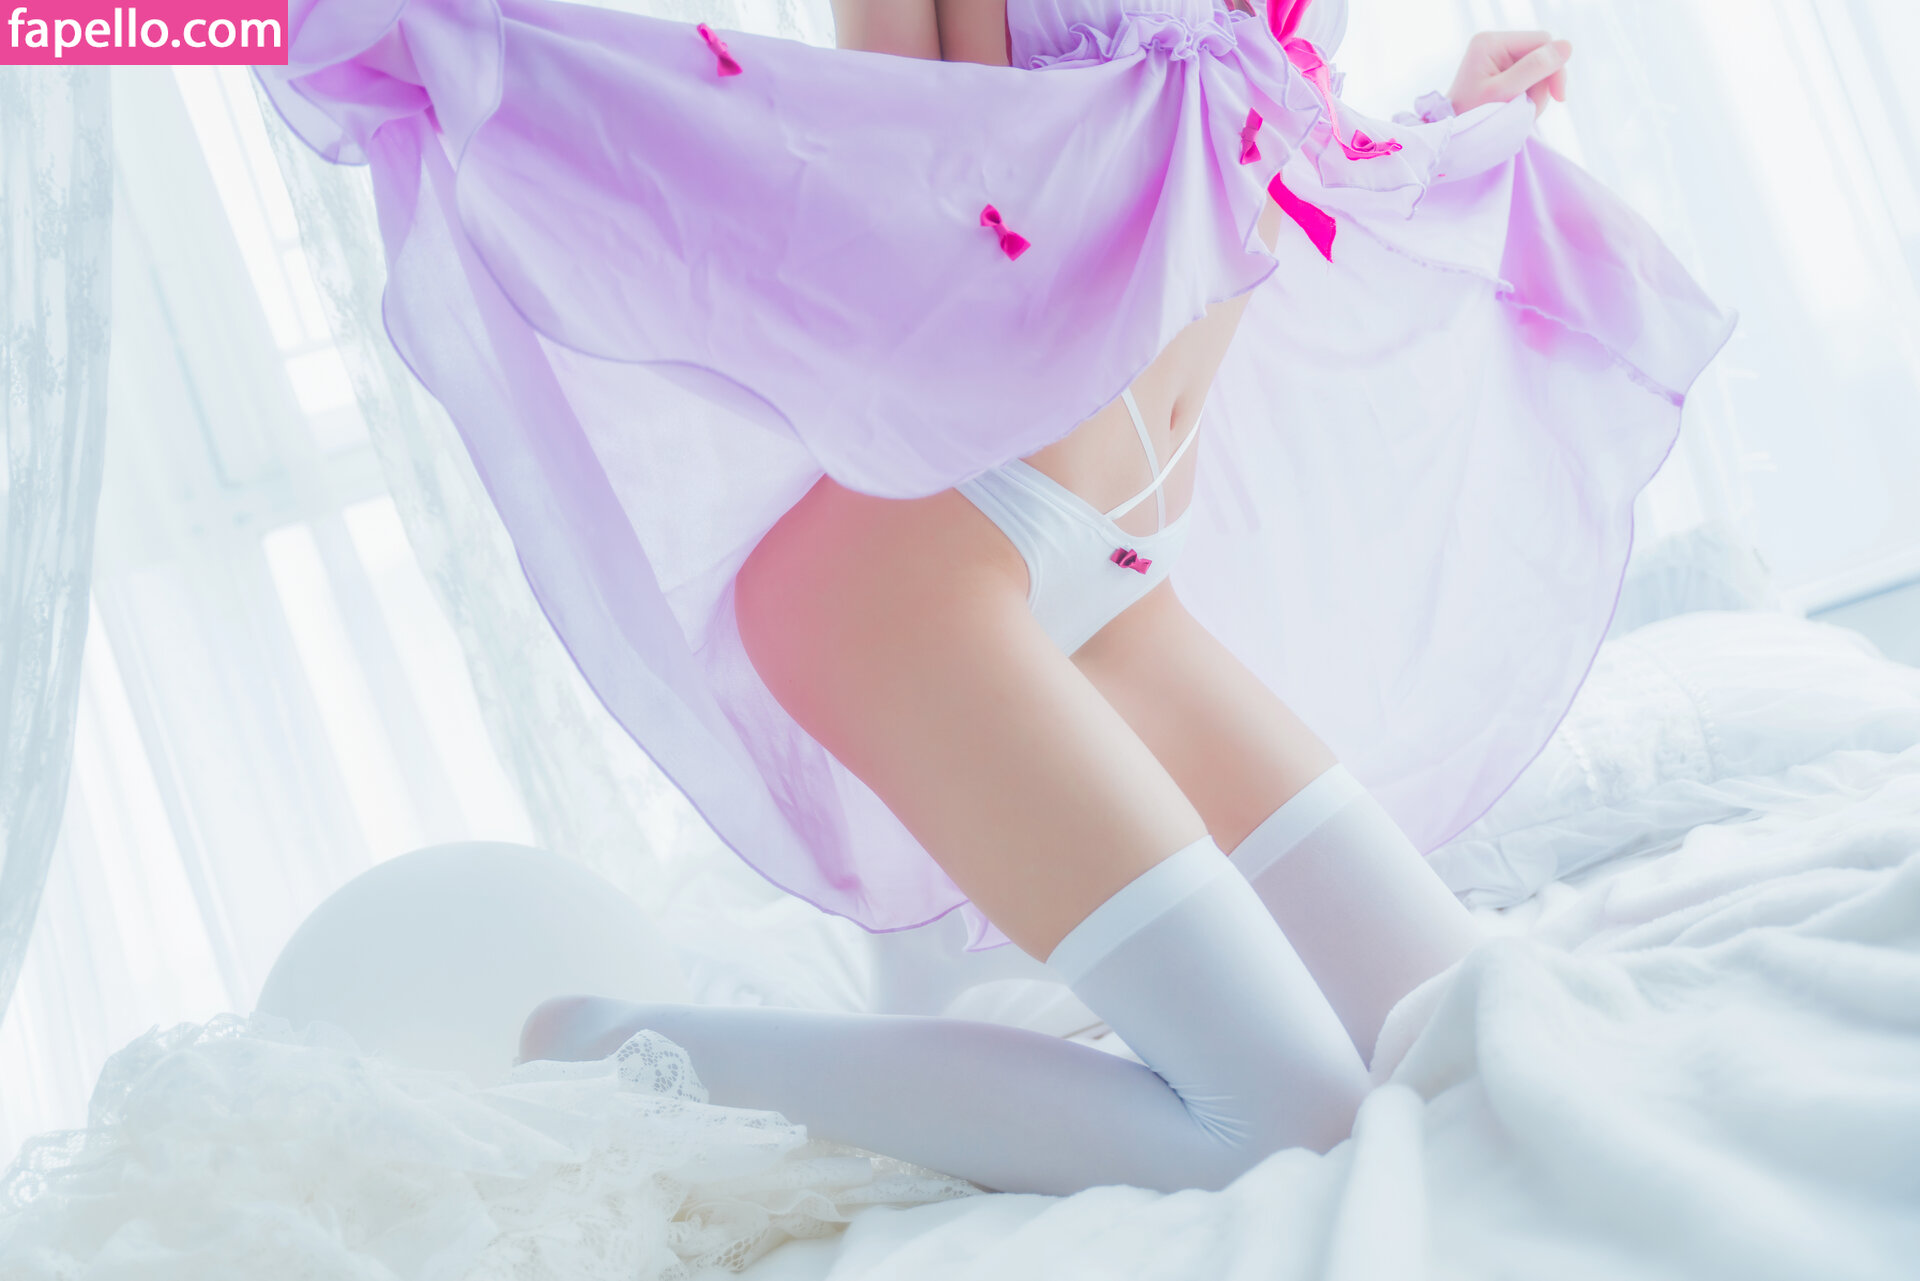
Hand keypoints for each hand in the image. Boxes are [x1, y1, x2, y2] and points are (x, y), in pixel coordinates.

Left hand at [1448, 31, 1571, 117]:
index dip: (1555, 67)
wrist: (1453, 138)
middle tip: (1528, 109)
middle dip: (1542, 85)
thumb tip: (1567, 46)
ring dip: (1537, 95)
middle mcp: (1495, 44)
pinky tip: (1517, 110)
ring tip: (1518, 113)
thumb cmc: (1471, 118)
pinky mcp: (1504, 72)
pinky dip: (1530, 98)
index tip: (1559, 97)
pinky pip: (1532, 80)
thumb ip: (1534, 68)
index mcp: (1491, 42)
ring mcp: (1500, 58)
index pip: (1542, 41)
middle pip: (1543, 55)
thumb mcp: (1504, 93)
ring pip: (1540, 71)